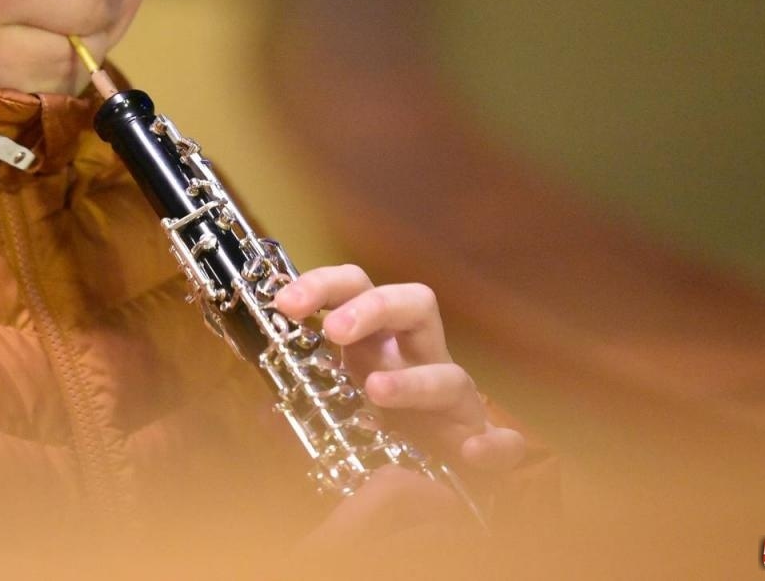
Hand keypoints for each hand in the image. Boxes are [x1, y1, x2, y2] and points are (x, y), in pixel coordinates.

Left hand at [272, 264, 524, 474]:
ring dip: (415, 381)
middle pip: (414, 305)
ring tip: (376, 391)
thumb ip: (305, 400)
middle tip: (333, 330)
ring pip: (451, 375)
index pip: (357, 288)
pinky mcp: (482, 443)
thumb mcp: (337, 405)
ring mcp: (454, 401)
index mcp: (380, 341)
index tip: (285, 303)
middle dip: (373, 308)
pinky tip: (472, 451)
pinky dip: (493, 443)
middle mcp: (421, 358)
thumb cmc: (386, 426)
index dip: (323, 286)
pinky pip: (499, 437)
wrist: (437, 477)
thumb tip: (264, 413)